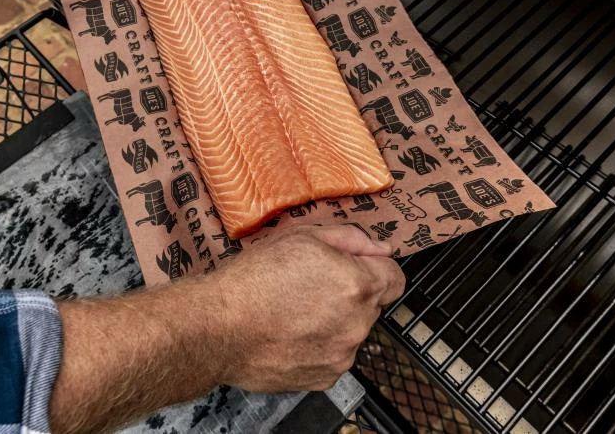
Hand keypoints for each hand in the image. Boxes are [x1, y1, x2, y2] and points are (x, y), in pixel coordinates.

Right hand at [208, 226, 405, 391]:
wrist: (218, 328)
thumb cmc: (253, 280)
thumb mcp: (302, 237)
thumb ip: (351, 240)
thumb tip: (382, 250)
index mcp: (358, 284)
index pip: (395, 278)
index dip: (374, 269)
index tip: (352, 269)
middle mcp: (358, 323)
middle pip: (372, 305)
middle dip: (350, 294)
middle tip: (310, 287)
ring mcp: (343, 354)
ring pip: (352, 331)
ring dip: (335, 321)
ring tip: (295, 312)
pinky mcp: (326, 377)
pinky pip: (334, 355)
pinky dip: (319, 346)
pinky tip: (291, 334)